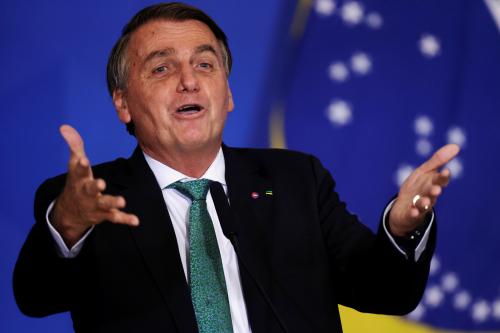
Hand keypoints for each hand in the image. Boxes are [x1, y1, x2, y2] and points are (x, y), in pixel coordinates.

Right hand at [51, 125, 138, 246]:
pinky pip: (115, 218)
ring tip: (122, 201)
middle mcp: (86, 192)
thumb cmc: (76, 182)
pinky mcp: (104, 215)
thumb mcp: (74, 165)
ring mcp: (95, 204)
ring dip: (112, 203)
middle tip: (101, 183)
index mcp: (79, 179)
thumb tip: (65, 126)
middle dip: (95, 186)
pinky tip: (136, 221)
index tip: (83, 160)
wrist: (70, 211)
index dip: (81, 165)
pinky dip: (125, 219)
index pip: (79, 171)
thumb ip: (74, 146)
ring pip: (104, 204)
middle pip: (90, 189)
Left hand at [388, 144, 459, 236]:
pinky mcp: (411, 214)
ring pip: (424, 204)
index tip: (446, 171)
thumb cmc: (417, 187)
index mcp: (432, 183)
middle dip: (434, 190)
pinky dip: (413, 213)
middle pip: (432, 192)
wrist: (404, 208)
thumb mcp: (424, 172)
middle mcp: (428, 195)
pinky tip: (413, 211)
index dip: (443, 176)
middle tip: (437, 189)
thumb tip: (456, 146)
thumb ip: (438, 160)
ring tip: (425, 202)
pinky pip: (413, 214)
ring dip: (425, 203)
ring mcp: (420, 206)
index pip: (440, 180)